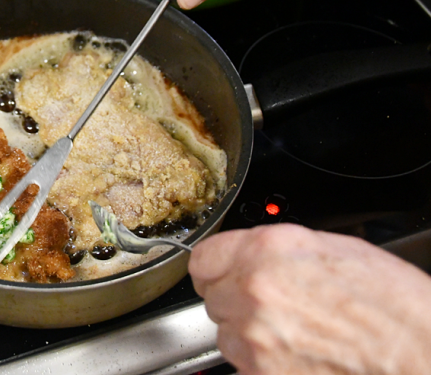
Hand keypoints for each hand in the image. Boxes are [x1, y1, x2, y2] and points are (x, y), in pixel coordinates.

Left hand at [189, 224, 430, 374]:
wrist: (421, 352)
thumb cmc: (391, 302)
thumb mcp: (329, 247)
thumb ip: (273, 250)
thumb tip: (247, 256)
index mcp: (265, 251)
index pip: (202, 259)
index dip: (215, 268)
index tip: (222, 274)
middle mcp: (252, 291)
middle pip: (212, 297)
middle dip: (235, 300)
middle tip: (273, 304)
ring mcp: (255, 337)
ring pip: (225, 333)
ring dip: (247, 333)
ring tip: (293, 331)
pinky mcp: (262, 373)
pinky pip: (243, 364)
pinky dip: (261, 362)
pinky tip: (297, 354)